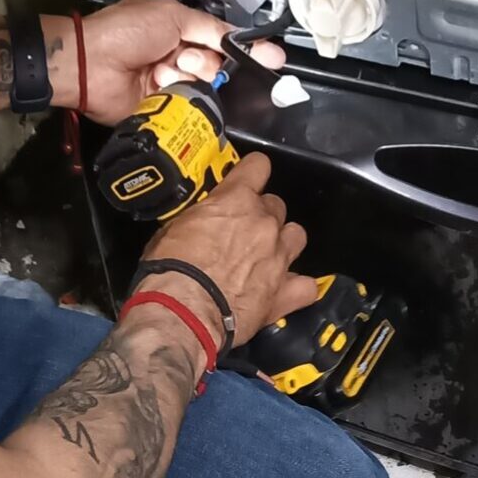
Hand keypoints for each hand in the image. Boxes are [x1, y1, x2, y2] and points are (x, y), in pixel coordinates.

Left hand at [58, 0, 286, 123]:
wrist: (89, 63)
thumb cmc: (125, 32)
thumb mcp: (172, 17)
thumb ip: (210, 28)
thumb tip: (239, 37)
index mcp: (178, 30)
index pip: (222, 41)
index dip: (247, 50)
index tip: (274, 58)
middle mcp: (176, 57)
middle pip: (216, 65)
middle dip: (207, 61)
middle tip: (187, 58)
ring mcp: (169, 84)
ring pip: (203, 86)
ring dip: (188, 76)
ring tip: (167, 69)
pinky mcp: (161, 108)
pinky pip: (187, 106)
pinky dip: (180, 97)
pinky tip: (164, 86)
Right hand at [134, 153, 319, 346]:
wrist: (183, 311)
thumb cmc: (170, 269)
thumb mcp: (173, 229)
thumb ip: (200, 219)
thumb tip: (201, 224)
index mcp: (235, 200)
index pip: (258, 166)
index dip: (253, 172)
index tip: (248, 179)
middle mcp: (263, 223)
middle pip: (276, 205)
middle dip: (262, 216)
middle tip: (243, 232)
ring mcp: (278, 257)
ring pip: (297, 236)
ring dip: (283, 243)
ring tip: (266, 258)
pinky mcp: (284, 292)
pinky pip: (306, 286)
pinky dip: (297, 288)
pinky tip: (284, 292)